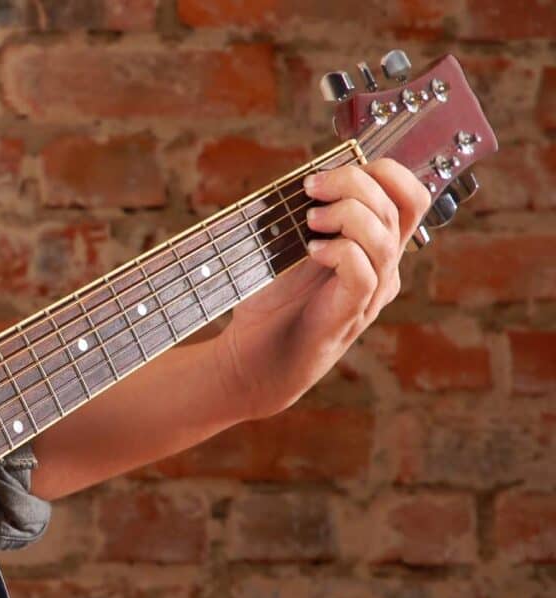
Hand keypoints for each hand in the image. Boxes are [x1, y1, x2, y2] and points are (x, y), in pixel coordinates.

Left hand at [214, 159, 429, 419]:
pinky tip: (312, 250)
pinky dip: (340, 251)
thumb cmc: (271, 305)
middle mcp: (383, 269)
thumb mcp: (290, 248)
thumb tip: (310, 175)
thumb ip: (310, 215)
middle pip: (400, 207)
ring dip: (347, 214)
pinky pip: (365, 273)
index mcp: (375, 247)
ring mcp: (370, 295)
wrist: (252, 362)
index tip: (332, 172)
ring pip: (385, 239)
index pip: (410, 196)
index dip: (383, 171)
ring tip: (309, 221)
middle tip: (311, 188)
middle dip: (356, 181)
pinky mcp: (350, 315)